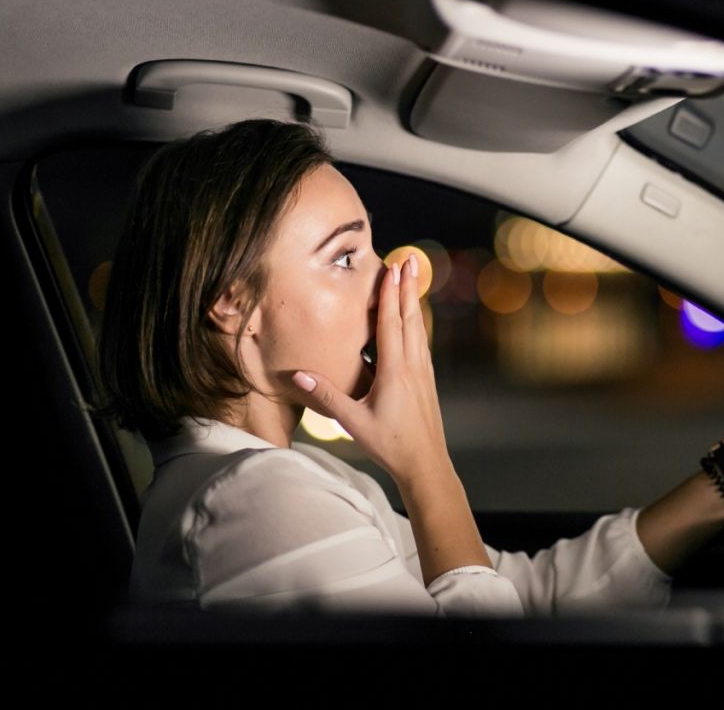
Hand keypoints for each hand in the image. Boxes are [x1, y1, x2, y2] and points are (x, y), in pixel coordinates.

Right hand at [291, 254, 448, 482]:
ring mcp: (423, 373)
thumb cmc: (390, 445)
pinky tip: (415, 321)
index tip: (392, 268)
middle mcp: (413, 366)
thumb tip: (297, 374)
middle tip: (410, 259)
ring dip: (413, 301)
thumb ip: (326, 396)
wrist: (426, 465)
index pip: (391, 324)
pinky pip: (421, 344)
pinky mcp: (426, 381)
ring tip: (413, 278)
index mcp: (396, 371)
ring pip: (419, 329)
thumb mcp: (354, 422)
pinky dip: (416, 324)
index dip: (390, 294)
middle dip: (408, 286)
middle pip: (410, 318)